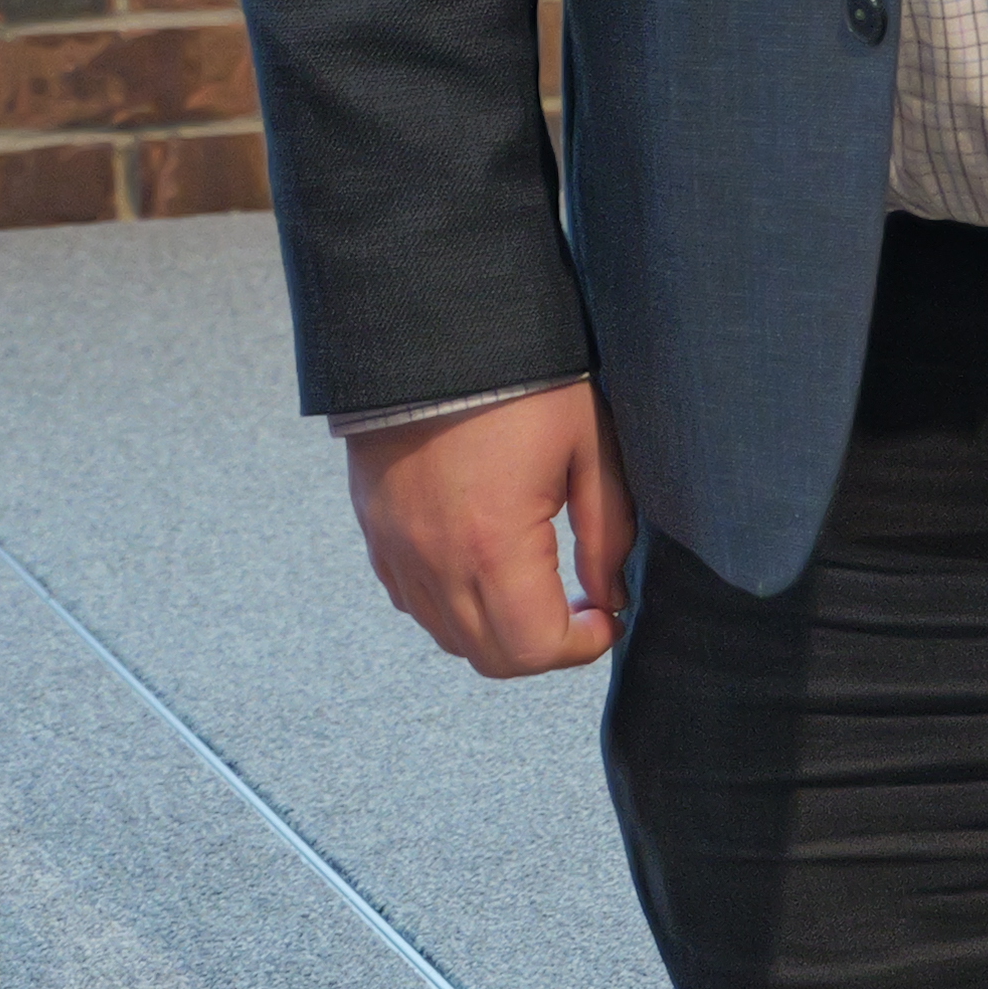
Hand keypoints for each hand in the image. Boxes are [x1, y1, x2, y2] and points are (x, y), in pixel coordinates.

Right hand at [344, 378, 632, 679]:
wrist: (425, 329)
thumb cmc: (518, 382)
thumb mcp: (587, 448)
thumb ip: (608, 535)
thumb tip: (611, 598)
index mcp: (495, 547)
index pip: (538, 649)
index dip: (583, 645)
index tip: (605, 616)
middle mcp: (436, 563)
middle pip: (493, 659)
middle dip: (543, 649)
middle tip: (574, 609)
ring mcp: (397, 551)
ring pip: (449, 637)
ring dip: (496, 632)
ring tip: (529, 589)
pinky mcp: (376, 532)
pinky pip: (412, 601)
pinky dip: (449, 605)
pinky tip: (478, 566)